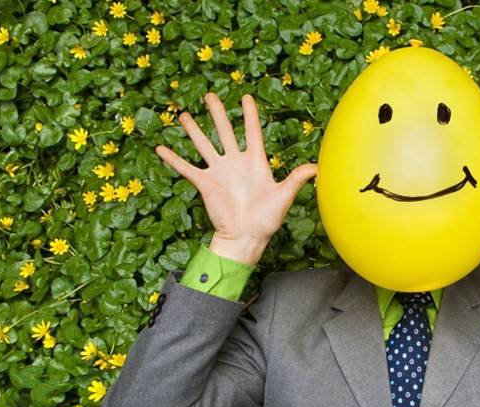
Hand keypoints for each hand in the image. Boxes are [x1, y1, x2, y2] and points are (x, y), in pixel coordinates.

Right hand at [155, 93, 316, 264]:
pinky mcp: (205, 184)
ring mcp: (219, 173)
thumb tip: (319, 167)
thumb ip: (297, 179)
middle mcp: (235, 164)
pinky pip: (186, 168)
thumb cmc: (266, 220)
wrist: (246, 238)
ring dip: (193, 130)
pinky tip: (160, 147)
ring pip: (204, 145)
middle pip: (224, 132)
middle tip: (210, 95)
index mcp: (255, 163)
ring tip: (184, 114)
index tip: (245, 97)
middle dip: (217, 113)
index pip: (252, 132)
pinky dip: (173, 159)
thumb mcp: (284, 196)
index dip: (249, 115)